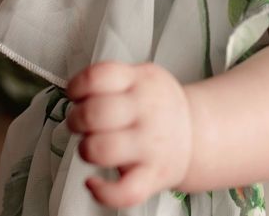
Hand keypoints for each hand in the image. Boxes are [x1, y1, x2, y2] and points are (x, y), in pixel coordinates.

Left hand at [67, 61, 193, 208]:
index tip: (76, 94)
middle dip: (76, 119)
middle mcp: (147, 111)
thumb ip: (110, 80)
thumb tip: (73, 91)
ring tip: (92, 147)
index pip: (99, 76)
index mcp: (141, 81)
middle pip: (94, 113)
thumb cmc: (157, 107)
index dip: (77, 87)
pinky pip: (123, 192)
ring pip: (102, 150)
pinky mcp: (153, 176)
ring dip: (85, 149)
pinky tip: (94, 182)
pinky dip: (101, 192)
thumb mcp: (141, 77)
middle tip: (81, 123)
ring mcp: (151, 145)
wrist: (195, 133)